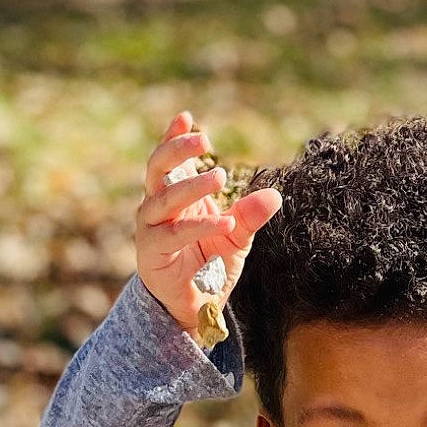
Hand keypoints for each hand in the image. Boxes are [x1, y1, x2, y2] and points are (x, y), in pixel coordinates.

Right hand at [135, 110, 281, 337]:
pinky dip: (200, 227)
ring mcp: (151, 230)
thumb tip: (275, 195)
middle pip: (157, 169)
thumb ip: (250, 216)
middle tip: (203, 140)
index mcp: (174, 197)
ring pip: (164, 199)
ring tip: (220, 176)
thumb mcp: (236, 239)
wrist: (192, 310)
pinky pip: (175, 234)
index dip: (173, 137)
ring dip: (192, 186)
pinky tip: (225, 221)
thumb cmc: (209, 269)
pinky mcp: (152, 254)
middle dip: (176, 150)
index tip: (187, 116)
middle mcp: (157, 208)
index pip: (169, 160)